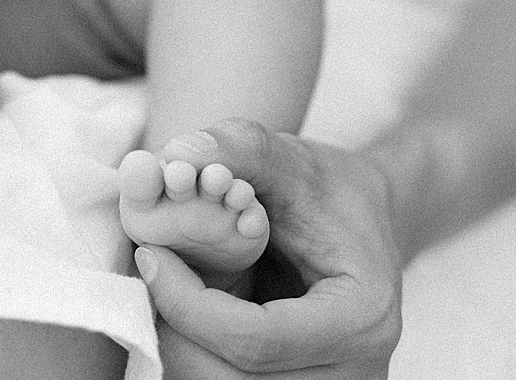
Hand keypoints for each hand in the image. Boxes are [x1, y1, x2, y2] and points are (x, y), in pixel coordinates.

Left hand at [135, 118, 402, 377]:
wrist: (365, 222)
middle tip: (152, 268)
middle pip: (228, 379)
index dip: (185, 303)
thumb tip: (169, 158)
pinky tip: (190, 306)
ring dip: (180, 339)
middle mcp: (354, 375)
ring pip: (218, 385)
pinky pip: (224, 383)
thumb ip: (236, 148)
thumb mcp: (289, 157)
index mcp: (361, 320)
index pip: (252, 340)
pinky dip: (193, 349)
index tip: (149, 254)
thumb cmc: (329, 188)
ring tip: (173, 283)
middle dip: (175, 326)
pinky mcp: (298, 389)